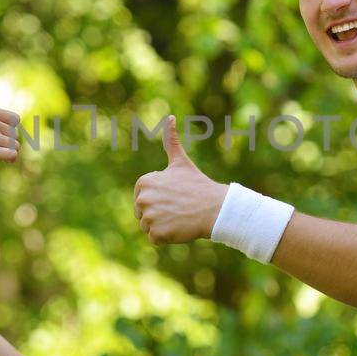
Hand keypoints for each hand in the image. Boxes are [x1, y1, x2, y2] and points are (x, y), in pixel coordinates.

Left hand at [133, 116, 227, 244]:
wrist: (215, 207)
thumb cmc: (197, 184)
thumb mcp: (180, 161)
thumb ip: (170, 140)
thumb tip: (170, 116)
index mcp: (144, 182)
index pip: (142, 198)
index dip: (158, 200)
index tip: (173, 196)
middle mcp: (142, 199)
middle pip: (142, 213)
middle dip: (158, 213)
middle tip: (177, 208)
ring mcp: (149, 217)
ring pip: (148, 227)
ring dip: (162, 226)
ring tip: (179, 217)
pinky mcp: (156, 233)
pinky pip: (154, 239)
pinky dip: (166, 237)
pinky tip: (179, 227)